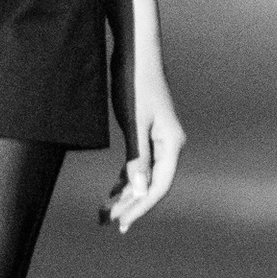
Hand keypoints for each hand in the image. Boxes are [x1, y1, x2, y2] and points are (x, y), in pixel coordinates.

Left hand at [102, 44, 184, 234]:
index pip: (158, 186)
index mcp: (171, 144)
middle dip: (129, 205)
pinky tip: (113, 191)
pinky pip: (138, 164)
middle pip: (151, 184)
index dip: (140, 206)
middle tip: (107, 223)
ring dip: (126, 194)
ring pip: (143, 175)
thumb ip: (138, 158)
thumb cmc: (136, 85)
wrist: (135, 55)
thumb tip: (139, 190)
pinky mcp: (146, 133)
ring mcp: (158, 140)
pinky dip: (125, 178)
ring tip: (105, 212)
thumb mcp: (135, 123)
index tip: (122, 222)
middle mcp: (169, 145)